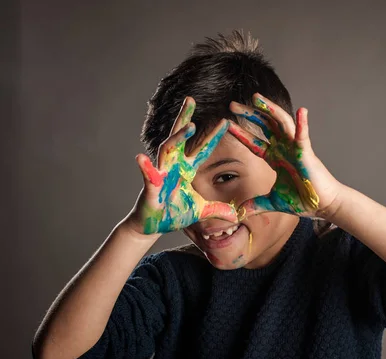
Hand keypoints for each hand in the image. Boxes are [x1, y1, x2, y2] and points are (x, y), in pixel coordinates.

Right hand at [128, 97, 237, 234]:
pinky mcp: (150, 188)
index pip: (203, 149)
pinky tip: (142, 158)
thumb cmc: (173, 213)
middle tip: (190, 99)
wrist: (152, 226)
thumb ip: (218, 209)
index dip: (213, 136)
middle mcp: (173, 166)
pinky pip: (148, 176)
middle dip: (185, 118)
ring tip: (190, 126)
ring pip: (168, 150)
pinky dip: (146, 168)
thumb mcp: (201, 210)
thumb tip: (236, 214)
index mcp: (186, 168)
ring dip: (178, 138)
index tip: (226, 122)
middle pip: (179, 137)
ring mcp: (161, 174)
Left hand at [228, 93, 341, 219]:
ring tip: (256, 98)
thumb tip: (240, 212)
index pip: (255, 142)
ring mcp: (296, 148)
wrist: (324, 205)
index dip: (241, 133)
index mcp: (276, 158)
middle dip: (249, 115)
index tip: (226, 124)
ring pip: (281, 123)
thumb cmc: (304, 200)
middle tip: (232, 106)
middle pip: (264, 126)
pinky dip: (303, 123)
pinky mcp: (307, 153)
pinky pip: (304, 136)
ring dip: (270, 109)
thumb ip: (256, 205)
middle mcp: (284, 149)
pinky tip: (301, 111)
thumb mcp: (274, 202)